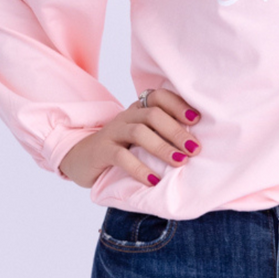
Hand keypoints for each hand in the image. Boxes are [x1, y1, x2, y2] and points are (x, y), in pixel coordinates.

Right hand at [59, 89, 202, 188]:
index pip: (159, 96)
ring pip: (138, 132)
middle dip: (176, 131)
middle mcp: (126, 117)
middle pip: (152, 114)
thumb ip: (161, 135)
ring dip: (162, 147)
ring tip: (180, 162)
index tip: (197, 119)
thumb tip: (197, 146)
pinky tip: (153, 180)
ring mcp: (112, 133)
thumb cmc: (120, 149)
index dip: (178, 104)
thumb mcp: (141, 138)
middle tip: (194, 149)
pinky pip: (121, 156)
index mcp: (138, 110)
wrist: (81, 158)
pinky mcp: (101, 151)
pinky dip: (139, 168)